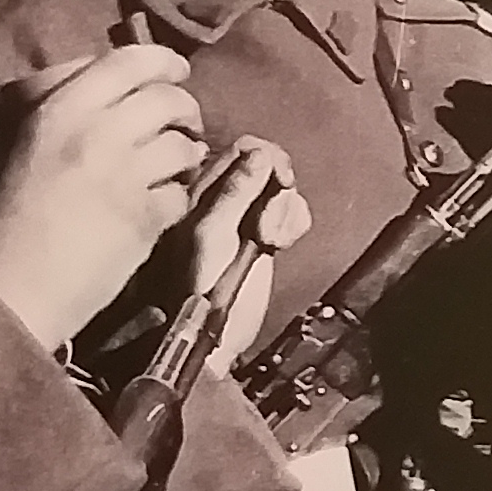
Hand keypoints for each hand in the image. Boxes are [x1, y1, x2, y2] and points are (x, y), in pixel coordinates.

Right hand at [0, 47, 211, 350]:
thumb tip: (78, 79)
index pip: (127, 62)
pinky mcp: (145, 221)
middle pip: (167, 99)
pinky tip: (163, 205)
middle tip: (183, 123)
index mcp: (58, 111)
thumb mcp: (0, 147)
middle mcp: (97, 135)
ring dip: (187, 153)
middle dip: (185, 108)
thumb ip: (38, 106)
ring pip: (183, 146)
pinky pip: (181, 195)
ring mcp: (125, 178)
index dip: (161, 61)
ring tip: (178, 164)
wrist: (7, 292)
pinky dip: (177, 198)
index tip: (175, 70)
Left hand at [168, 135, 309, 353]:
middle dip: (278, 184)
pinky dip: (293, 221)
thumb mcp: (214, 237)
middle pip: (264, 163)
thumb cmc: (202, 294)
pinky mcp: (263, 238)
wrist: (216, 340)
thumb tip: (260, 154)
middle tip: (272, 218)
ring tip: (272, 239)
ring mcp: (244, 218)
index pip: (239, 150)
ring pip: (281, 188)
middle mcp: (221, 199)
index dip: (263, 159)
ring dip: (286, 208)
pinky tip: (282, 243)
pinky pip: (290, 211)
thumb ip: (234, 193)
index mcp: (198, 192)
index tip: (277, 181)